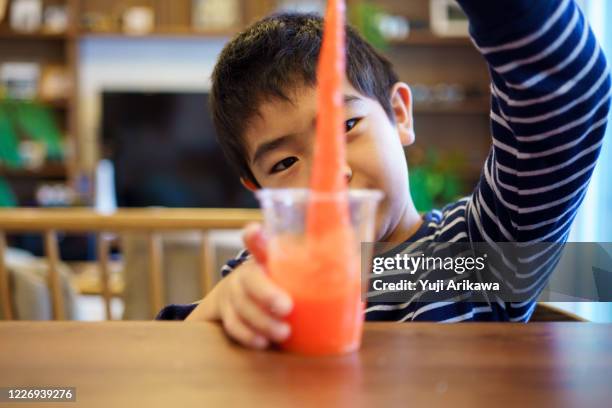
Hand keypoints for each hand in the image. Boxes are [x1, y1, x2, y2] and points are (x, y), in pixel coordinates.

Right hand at [186, 223, 292, 348]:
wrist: (243, 298)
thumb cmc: (277, 285)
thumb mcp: (287, 275)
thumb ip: (302, 272)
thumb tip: (347, 267)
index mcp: (263, 260)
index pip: (258, 244)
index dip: (255, 238)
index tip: (253, 230)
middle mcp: (245, 274)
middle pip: (250, 280)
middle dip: (267, 293)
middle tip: (287, 307)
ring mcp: (231, 293)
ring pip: (241, 306)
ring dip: (262, 321)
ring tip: (283, 332)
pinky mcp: (224, 313)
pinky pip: (233, 325)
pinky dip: (248, 335)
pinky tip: (263, 342)